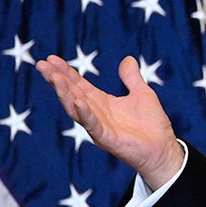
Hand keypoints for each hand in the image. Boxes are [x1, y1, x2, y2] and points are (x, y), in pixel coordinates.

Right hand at [36, 55, 184, 188]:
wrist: (163, 148)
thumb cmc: (152, 124)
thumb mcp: (142, 94)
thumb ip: (132, 78)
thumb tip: (128, 59)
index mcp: (101, 102)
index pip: (79, 84)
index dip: (66, 71)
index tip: (51, 58)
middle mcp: (96, 113)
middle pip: (72, 93)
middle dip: (57, 79)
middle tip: (42, 64)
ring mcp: (99, 126)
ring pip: (76, 108)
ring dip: (64, 93)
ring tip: (54, 78)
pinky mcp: (107, 139)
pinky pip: (93, 126)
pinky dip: (85, 114)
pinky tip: (78, 102)